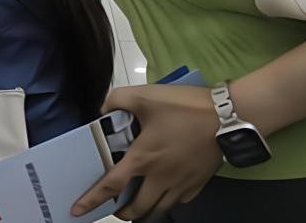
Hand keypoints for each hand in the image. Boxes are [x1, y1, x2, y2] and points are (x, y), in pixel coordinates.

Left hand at [72, 85, 221, 219]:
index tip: (77, 210)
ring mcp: (182, 184)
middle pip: (138, 208)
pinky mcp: (199, 183)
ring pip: (160, 209)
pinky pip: (179, 201)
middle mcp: (160, 178)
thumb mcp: (144, 95)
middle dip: (123, 212)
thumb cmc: (183, 107)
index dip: (92, 199)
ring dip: (145, 210)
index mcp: (143, 158)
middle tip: (116, 207)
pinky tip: (164, 192)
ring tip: (138, 203)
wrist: (228, 117)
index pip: (111, 185)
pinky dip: (167, 202)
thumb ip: (116, 100)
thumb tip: (101, 109)